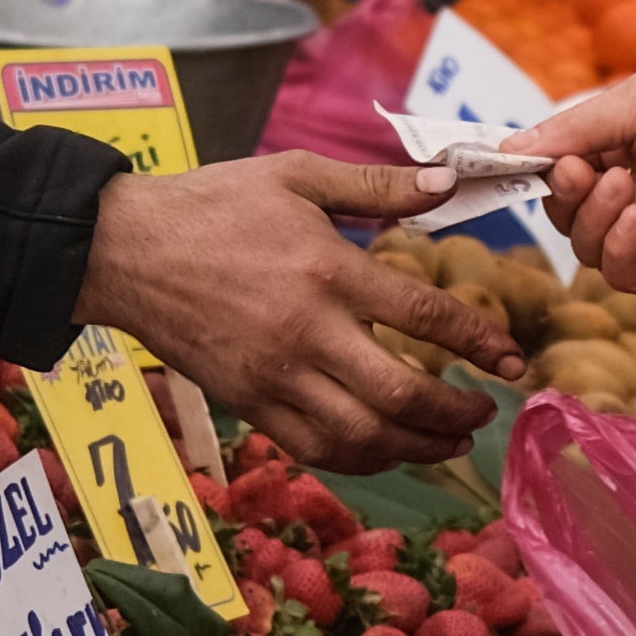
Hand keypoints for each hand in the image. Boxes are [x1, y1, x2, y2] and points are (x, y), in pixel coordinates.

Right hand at [78, 158, 519, 469]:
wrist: (121, 250)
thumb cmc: (210, 204)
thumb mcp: (296, 174)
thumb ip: (378, 186)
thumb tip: (450, 183)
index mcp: (326, 270)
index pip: (423, 314)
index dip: (479, 342)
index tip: (513, 361)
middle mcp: (306, 332)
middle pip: (401, 394)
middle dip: (457, 410)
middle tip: (487, 409)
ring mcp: (274, 376)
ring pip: (363, 436)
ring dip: (418, 446)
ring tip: (451, 439)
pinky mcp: (248, 403)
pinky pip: (316, 449)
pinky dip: (364, 461)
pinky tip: (390, 451)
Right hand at [516, 75, 635, 298]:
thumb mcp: (630, 104)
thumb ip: (571, 129)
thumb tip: (511, 149)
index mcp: (614, 152)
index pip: (558, 172)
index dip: (540, 170)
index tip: (523, 163)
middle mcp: (625, 193)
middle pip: (564, 212)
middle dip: (566, 193)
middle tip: (581, 171)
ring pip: (584, 245)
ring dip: (595, 216)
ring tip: (625, 187)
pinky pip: (618, 271)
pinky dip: (619, 246)